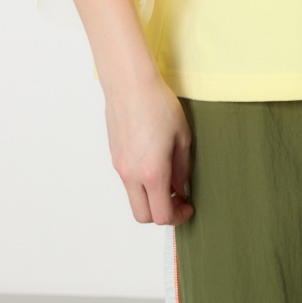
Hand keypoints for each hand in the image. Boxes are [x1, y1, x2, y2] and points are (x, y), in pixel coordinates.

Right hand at [104, 74, 193, 225]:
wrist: (130, 84)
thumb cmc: (157, 105)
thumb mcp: (182, 137)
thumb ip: (182, 168)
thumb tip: (180, 186)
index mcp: (152, 174)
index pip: (162, 215)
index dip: (178, 217)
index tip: (187, 206)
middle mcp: (131, 175)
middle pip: (143, 216)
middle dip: (162, 214)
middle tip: (178, 198)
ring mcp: (119, 167)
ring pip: (133, 198)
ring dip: (150, 198)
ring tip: (167, 176)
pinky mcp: (114, 156)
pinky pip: (127, 180)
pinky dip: (140, 183)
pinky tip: (153, 161)